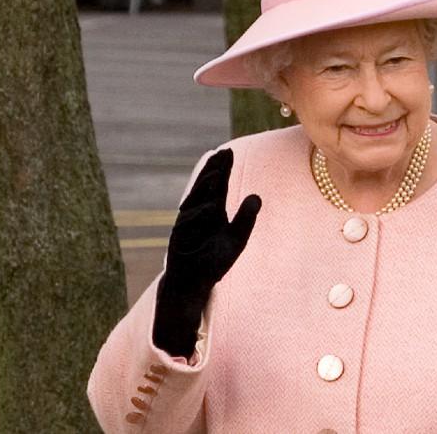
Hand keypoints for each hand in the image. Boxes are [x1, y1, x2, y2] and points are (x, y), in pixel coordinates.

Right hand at [152, 149, 261, 357]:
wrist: (192, 284)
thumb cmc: (213, 263)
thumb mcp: (235, 240)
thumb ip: (246, 219)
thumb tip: (257, 196)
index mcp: (213, 212)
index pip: (219, 186)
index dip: (223, 169)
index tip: (229, 151)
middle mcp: (199, 214)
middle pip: (206, 188)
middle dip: (214, 170)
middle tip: (224, 152)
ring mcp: (187, 224)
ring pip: (196, 201)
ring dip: (206, 187)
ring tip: (218, 173)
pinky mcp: (179, 238)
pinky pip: (189, 224)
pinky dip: (200, 215)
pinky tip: (212, 207)